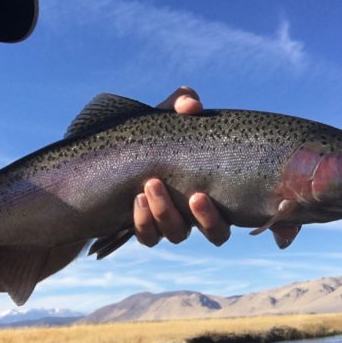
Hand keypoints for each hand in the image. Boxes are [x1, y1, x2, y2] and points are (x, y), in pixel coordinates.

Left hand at [133, 86, 230, 246]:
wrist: (105, 158)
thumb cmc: (147, 137)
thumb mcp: (163, 118)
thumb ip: (180, 104)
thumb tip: (192, 105)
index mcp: (212, 189)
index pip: (234, 213)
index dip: (236, 215)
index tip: (206, 194)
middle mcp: (196, 213)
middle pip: (216, 232)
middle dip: (205, 217)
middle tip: (193, 195)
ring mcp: (169, 224)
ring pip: (178, 234)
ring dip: (167, 213)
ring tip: (151, 186)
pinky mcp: (143, 229)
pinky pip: (149, 237)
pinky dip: (145, 221)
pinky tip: (136, 200)